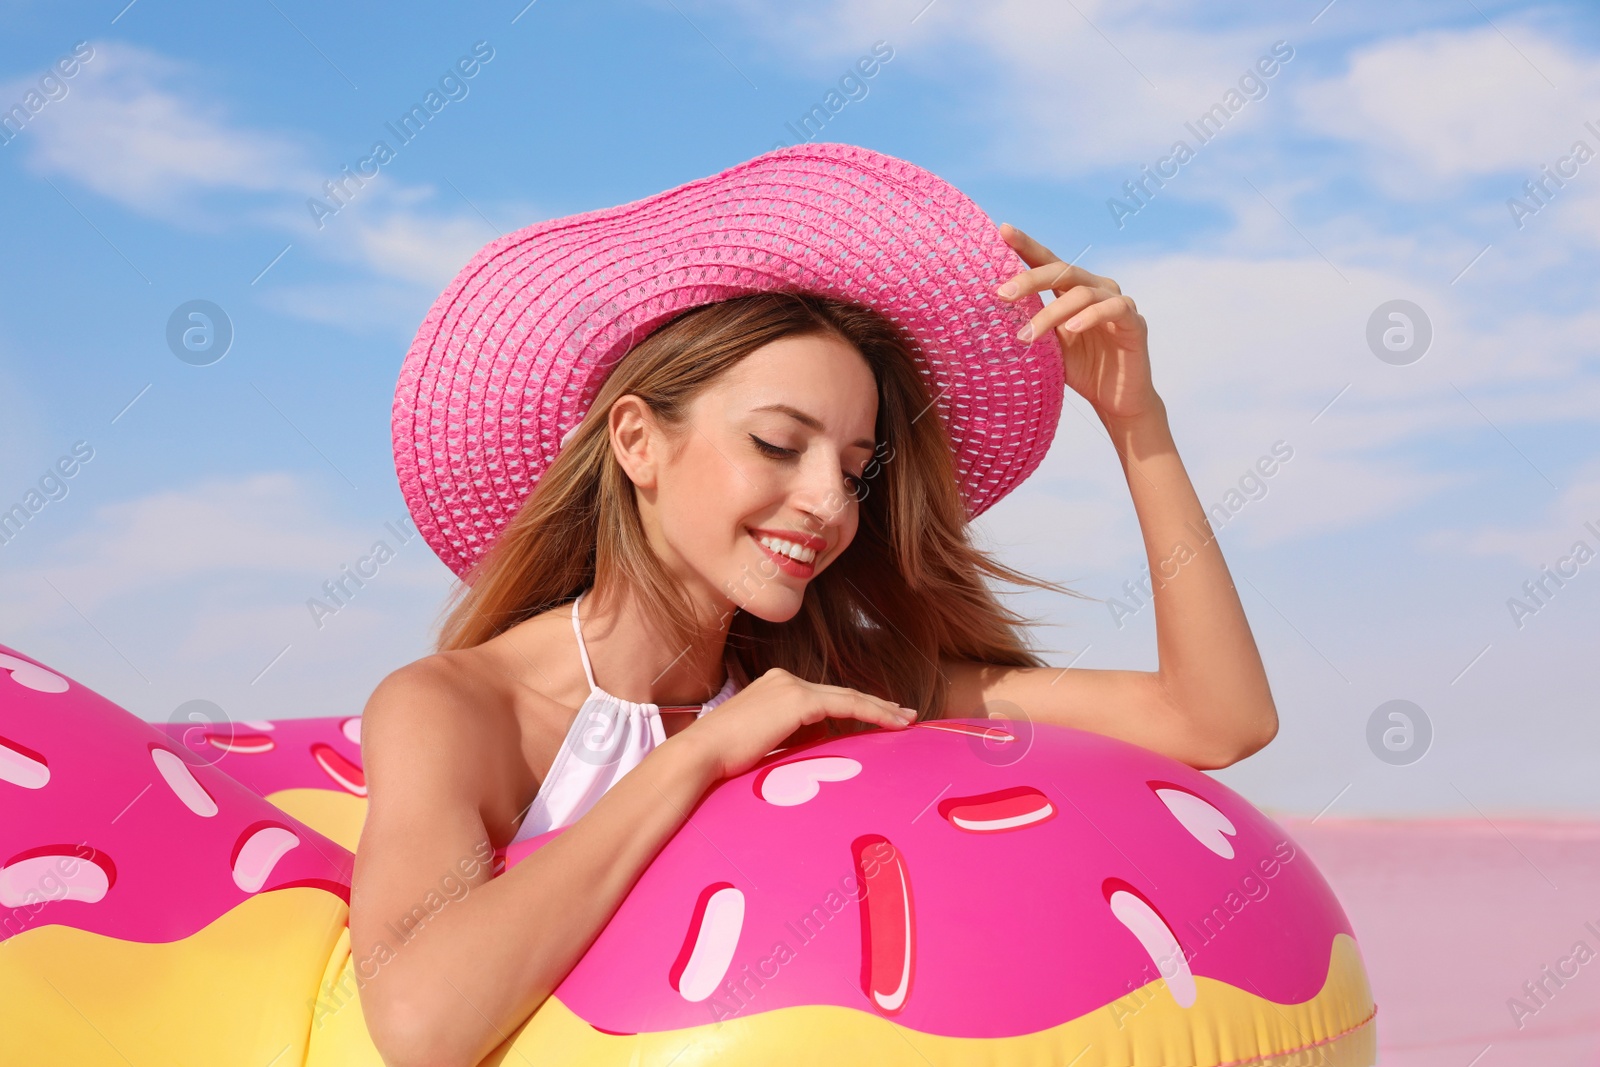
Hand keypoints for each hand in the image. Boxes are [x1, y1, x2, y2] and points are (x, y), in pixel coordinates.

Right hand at [678, 668, 916, 781]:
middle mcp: (784, 680)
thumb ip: (789, 739)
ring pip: (848, 697)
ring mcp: (791, 687)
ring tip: (905, 720)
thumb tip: (814, 747)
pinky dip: (872, 714)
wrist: (700, 755)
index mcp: (774, 688)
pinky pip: (846, 706)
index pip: (823, 697)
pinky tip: (891, 723)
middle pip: (840, 693)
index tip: (879, 716)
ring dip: (879, 709)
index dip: (854, 705)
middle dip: (875, 704)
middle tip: (904, 714)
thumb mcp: (763, 744)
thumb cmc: (723, 759)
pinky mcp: (798, 700)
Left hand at [995, 223, 1159, 424]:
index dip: (1026, 245)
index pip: (1048, 262)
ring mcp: (1117, 302)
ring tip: (1027, 336)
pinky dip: (1090, 317)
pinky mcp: (1134, 321)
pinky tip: (1072, 328)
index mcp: (1073, 290)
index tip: (1002, 231)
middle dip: (1030, 279)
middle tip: (1002, 294)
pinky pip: (1113, 309)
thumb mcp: (1049, 346)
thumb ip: (1031, 325)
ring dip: (1050, 314)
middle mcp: (1096, 288)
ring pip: (1081, 294)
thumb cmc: (1081, 369)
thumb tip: (991, 316)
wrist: (1116, 399)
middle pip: (1062, 271)